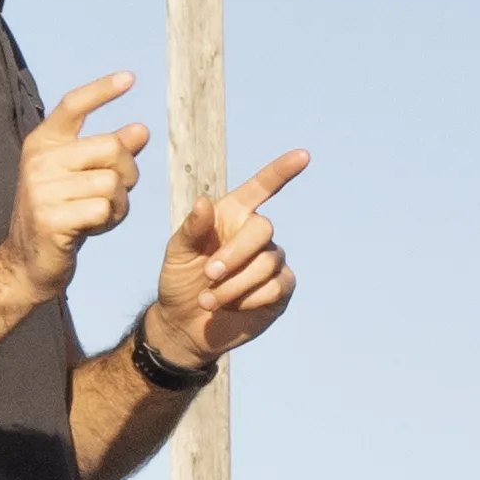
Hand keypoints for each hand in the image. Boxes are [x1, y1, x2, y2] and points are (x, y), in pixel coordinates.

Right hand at [3, 74, 150, 294]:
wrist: (28, 261)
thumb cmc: (61, 214)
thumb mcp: (83, 177)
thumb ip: (109, 153)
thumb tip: (141, 130)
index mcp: (43, 143)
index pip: (73, 105)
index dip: (102, 89)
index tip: (130, 78)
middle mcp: (39, 160)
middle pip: (111, 147)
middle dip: (128, 171)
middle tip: (118, 191)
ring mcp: (41, 189)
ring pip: (112, 183)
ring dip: (118, 203)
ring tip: (99, 214)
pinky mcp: (50, 218)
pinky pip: (103, 209)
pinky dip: (109, 221)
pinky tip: (93, 227)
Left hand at [146, 147, 313, 370]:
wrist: (184, 324)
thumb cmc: (179, 281)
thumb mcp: (176, 254)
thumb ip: (191, 229)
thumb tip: (203, 203)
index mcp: (232, 215)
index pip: (261, 187)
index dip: (281, 171)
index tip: (303, 155)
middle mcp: (254, 234)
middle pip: (264, 228)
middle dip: (235, 254)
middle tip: (209, 275)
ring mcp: (271, 261)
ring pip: (267, 263)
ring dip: (235, 285)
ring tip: (208, 300)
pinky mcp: (280, 289)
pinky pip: (276, 286)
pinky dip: (250, 299)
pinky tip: (231, 307)